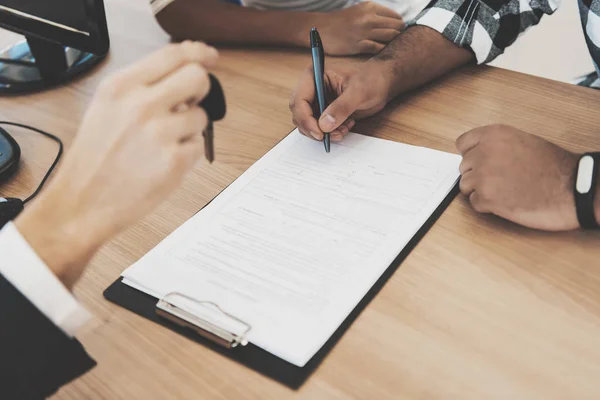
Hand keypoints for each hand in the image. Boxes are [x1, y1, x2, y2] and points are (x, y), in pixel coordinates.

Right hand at [15, 41, 218, 287]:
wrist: (83, 202)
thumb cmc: (95, 158)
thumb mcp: (106, 107)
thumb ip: (142, 87)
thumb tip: (181, 73)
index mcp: (122, 86)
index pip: (173, 54)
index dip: (198, 54)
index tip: (209, 57)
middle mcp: (141, 105)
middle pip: (197, 77)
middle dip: (200, 90)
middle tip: (191, 103)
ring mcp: (160, 133)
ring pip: (201, 116)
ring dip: (190, 128)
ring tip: (164, 142)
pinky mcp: (175, 161)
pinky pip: (199, 145)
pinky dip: (188, 153)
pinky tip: (164, 161)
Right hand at [290, 60, 392, 140]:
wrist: (382, 83)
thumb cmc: (371, 79)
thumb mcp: (358, 92)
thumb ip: (341, 107)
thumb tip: (324, 125)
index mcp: (315, 76)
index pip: (299, 100)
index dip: (306, 119)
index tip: (319, 132)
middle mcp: (312, 89)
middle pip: (299, 114)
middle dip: (313, 128)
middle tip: (328, 136)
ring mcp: (318, 101)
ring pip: (308, 124)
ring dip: (323, 133)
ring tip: (342, 130)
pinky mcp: (324, 112)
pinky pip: (319, 128)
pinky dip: (330, 133)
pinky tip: (346, 126)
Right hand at [316, 2, 403, 55]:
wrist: (322, 29)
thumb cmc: (341, 20)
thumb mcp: (360, 9)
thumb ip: (376, 13)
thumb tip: (394, 22)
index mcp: (370, 7)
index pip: (395, 16)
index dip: (399, 23)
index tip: (398, 29)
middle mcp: (369, 18)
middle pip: (395, 27)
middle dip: (399, 33)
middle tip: (397, 38)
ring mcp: (364, 33)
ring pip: (389, 37)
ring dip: (392, 41)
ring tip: (389, 43)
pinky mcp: (359, 45)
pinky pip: (378, 48)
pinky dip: (382, 48)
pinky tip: (380, 48)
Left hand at [456, 124, 579, 230]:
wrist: (571, 188)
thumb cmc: (553, 166)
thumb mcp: (522, 141)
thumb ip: (497, 145)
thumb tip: (477, 155)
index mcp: (493, 135)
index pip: (462, 144)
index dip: (472, 156)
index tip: (482, 163)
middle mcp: (483, 152)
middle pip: (464, 168)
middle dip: (478, 175)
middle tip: (501, 180)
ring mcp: (482, 176)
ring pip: (466, 186)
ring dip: (481, 191)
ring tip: (505, 191)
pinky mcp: (486, 198)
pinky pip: (474, 203)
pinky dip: (487, 206)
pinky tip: (508, 201)